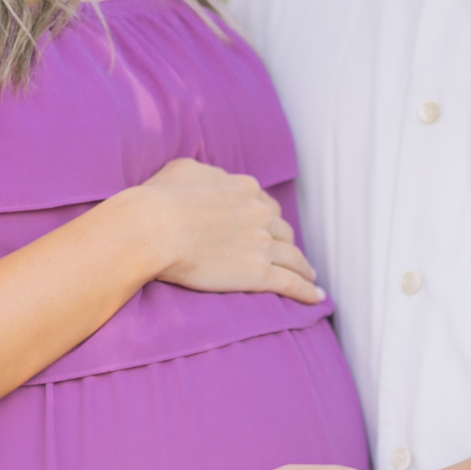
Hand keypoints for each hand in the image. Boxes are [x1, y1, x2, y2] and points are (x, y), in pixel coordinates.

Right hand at [132, 158, 323, 304]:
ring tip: (310, 278)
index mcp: (245, 189)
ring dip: (304, 268)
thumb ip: (206, 174)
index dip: (269, 219)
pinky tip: (316, 299)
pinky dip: (307, 292)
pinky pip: (291, 284)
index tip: (270, 229)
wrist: (154, 227)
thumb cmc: (159, 198)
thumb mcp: (183, 170)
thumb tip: (212, 179)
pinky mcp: (258, 273)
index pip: (266, 205)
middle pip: (283, 231)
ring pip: (294, 258)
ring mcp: (262, 244)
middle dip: (287, 243)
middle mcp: (260, 214)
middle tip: (291, 255)